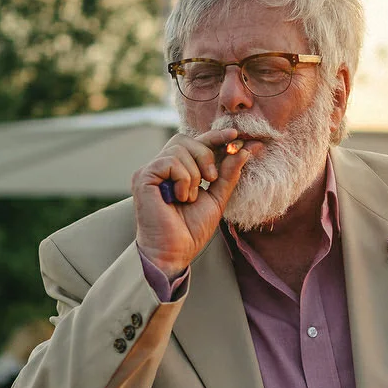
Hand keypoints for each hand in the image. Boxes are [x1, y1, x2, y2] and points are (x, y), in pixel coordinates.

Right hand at [132, 128, 249, 279]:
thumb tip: (244, 149)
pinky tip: (180, 198)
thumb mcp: (217, 198)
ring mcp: (150, 171)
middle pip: (186, 140)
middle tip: (211, 180)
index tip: (235, 136)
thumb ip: (228, 174)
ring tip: (190, 197)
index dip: (215, 136)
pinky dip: (183, 179)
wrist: (175, 252)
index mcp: (177, 171)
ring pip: (179, 149)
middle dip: (205, 155)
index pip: (195, 143)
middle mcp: (161, 168)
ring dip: (194, 174)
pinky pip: (170, 161)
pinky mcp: (143, 177)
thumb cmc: (191, 230)